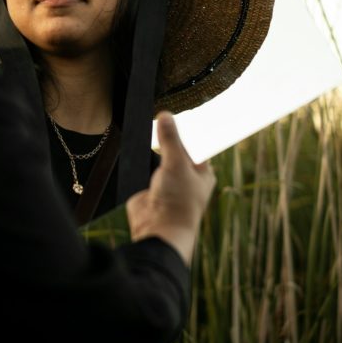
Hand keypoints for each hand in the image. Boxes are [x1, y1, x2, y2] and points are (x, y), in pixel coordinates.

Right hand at [126, 112, 215, 265]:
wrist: (158, 229)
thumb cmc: (178, 201)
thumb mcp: (176, 163)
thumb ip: (170, 139)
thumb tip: (165, 115)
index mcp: (203, 173)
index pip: (200, 145)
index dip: (192, 131)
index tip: (183, 113)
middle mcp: (187, 178)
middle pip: (178, 150)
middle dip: (169, 139)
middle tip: (162, 118)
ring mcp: (168, 184)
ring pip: (160, 159)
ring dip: (154, 151)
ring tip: (149, 129)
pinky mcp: (150, 189)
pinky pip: (146, 169)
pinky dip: (142, 162)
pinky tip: (138, 149)